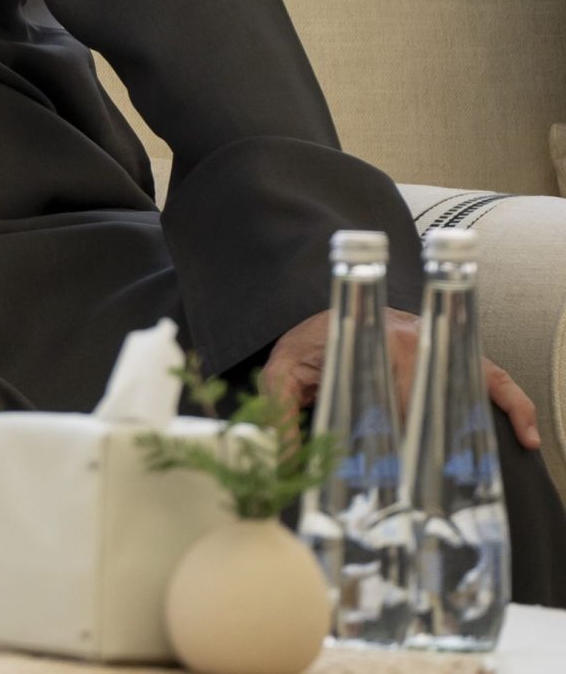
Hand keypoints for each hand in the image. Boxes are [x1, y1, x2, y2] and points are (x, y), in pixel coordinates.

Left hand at [264, 307, 540, 449]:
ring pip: (467, 386)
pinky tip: (526, 436)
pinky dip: (515, 405)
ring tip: (481, 466)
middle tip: (429, 487)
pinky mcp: (454, 355)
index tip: (394, 468)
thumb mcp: (281, 373)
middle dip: (430, 441)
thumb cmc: (307, 348)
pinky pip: (495, 378)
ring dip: (474, 427)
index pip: (387, 391)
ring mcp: (437, 345)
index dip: (393, 433)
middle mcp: (409, 338)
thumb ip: (276, 410)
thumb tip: (282, 459)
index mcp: (366, 341)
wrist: (329, 316)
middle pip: (431, 395)